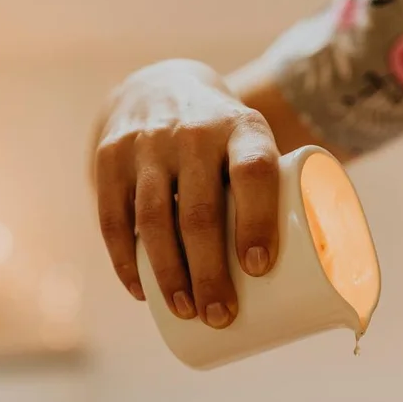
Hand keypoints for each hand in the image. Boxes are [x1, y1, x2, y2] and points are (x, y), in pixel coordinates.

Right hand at [94, 60, 279, 328]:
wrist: (158, 86)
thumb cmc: (221, 143)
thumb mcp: (248, 144)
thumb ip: (267, 196)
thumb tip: (292, 282)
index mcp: (240, 127)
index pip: (253, 171)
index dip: (257, 221)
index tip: (258, 270)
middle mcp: (192, 131)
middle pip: (199, 211)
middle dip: (208, 272)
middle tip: (220, 315)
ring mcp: (146, 145)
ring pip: (153, 219)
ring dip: (169, 274)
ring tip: (185, 311)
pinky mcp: (110, 161)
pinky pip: (112, 219)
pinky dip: (125, 261)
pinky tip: (140, 291)